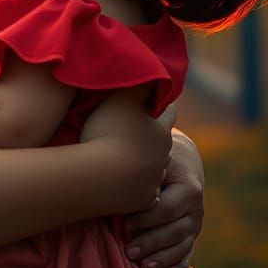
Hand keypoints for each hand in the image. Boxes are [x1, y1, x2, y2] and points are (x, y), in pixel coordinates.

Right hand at [79, 89, 173, 212]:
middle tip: (132, 133)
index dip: (160, 105)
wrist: (99, 175)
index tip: (153, 102)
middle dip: (151, 138)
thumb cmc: (109, 132)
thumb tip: (148, 67)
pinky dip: (135, 187)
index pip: (168, 113)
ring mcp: (154, 180)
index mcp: (160, 131)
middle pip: (161, 143)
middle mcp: (163, 156)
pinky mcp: (142, 200)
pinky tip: (121, 183)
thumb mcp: (121, 99)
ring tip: (124, 161)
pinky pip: (142, 191)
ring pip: (153, 168)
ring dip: (143, 164)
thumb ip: (137, 83)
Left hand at [123, 128, 204, 267]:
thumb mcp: (154, 159)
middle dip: (151, 242)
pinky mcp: (193, 231)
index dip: (145, 219)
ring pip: (182, 244)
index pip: (166, 209)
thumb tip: (122, 187)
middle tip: (129, 251)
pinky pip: (188, 250)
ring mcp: (196, 221)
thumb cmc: (159, 157)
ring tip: (143, 266)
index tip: (124, 225)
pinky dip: (179, 263)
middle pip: (174, 230)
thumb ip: (143, 173)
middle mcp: (196, 207)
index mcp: (188, 187)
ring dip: (163, 258)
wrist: (182, 157)